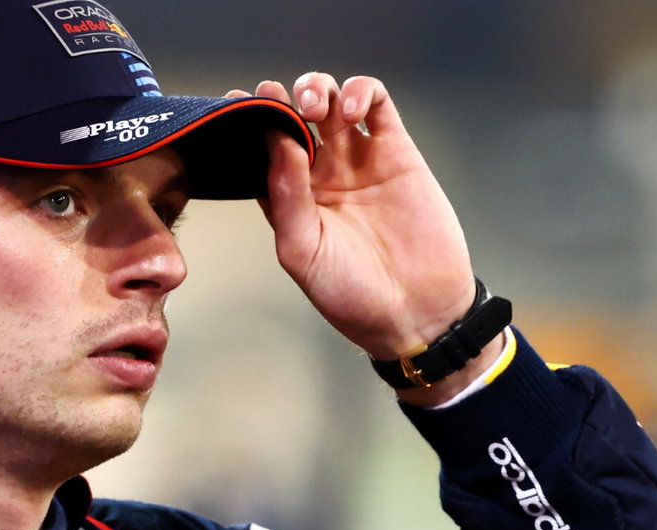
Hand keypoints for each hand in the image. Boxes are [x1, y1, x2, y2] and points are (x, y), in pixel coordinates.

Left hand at [228, 74, 476, 361]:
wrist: (416, 314)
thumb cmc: (355, 296)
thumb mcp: (304, 253)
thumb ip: (286, 198)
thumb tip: (277, 142)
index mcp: (291, 198)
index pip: (261, 147)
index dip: (250, 121)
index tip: (239, 104)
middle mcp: (322, 175)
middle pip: (294, 115)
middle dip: (284, 99)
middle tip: (283, 104)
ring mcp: (359, 161)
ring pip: (332, 102)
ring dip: (319, 89)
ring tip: (317, 107)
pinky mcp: (397, 153)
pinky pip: (378, 106)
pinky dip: (362, 93)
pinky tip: (352, 109)